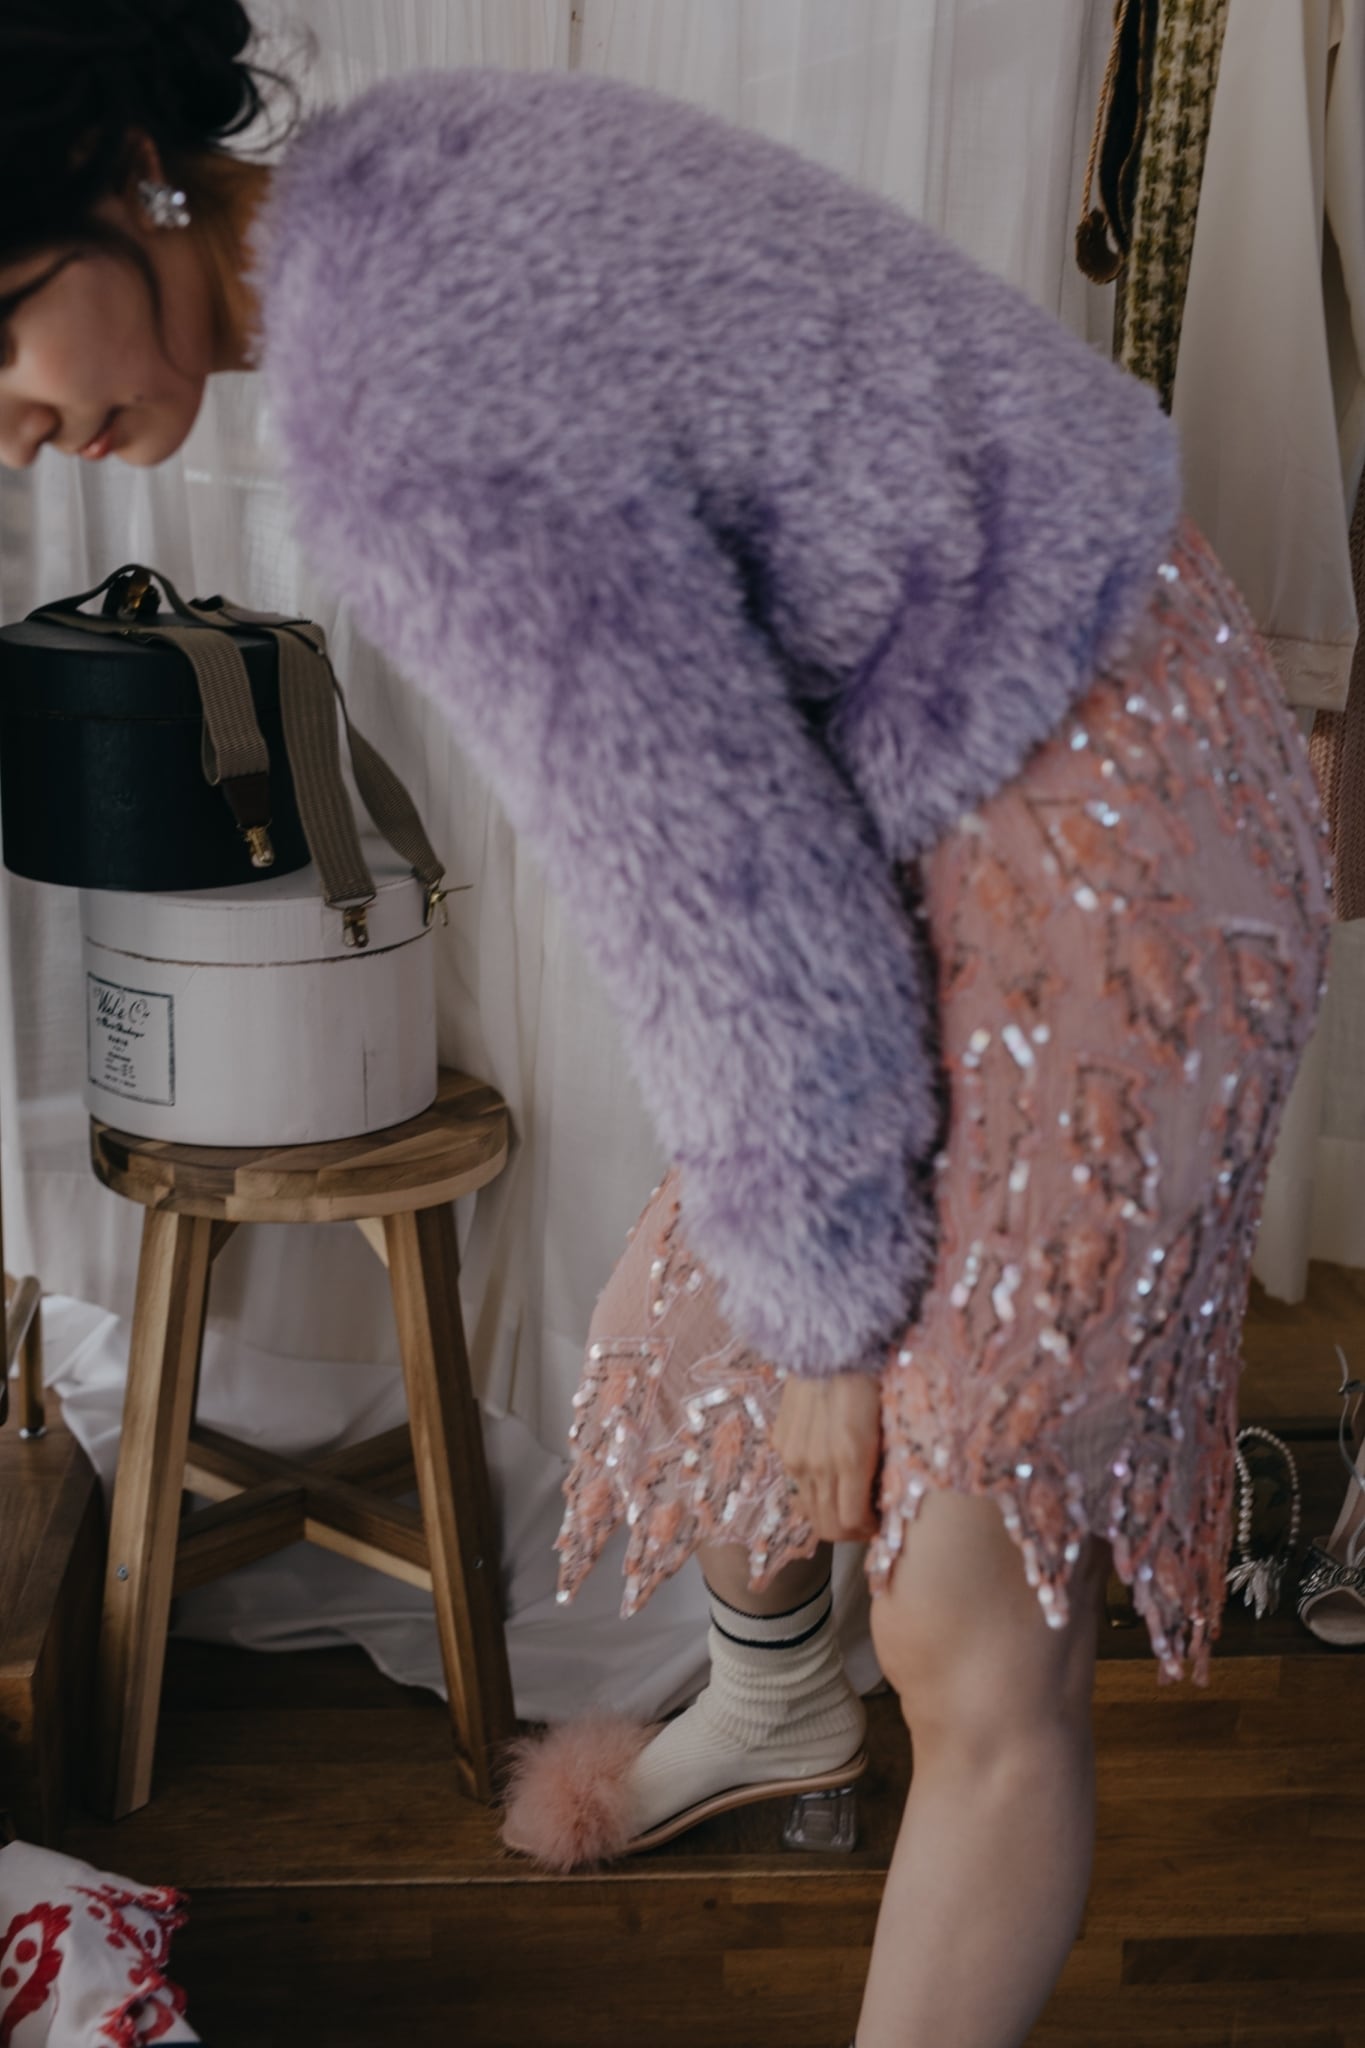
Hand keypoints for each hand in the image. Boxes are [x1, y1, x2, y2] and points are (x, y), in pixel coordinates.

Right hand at [772, 1372, 881, 1542]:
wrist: (830, 1341)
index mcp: (851, 1458)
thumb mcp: (888, 1425)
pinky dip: (812, 1490)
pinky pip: (795, 1482)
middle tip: (865, 1521)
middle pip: (826, 1524)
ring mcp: (794, 1454)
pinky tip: (827, 1476)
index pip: (850, 1524)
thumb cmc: (871, 1378)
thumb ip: (880, 1467)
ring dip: (828, 1514)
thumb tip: (880, 1499)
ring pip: (809, 1508)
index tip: (878, 1524)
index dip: (866, 1533)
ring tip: (846, 1502)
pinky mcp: (781, 1441)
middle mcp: (817, 1463)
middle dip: (848, 1531)